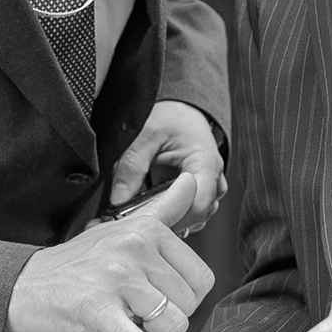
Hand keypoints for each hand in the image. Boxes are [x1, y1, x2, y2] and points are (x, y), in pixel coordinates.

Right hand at [8, 211, 214, 331]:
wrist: (23, 286)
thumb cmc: (79, 264)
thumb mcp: (122, 229)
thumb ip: (164, 209)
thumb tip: (193, 181)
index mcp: (146, 229)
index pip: (200, 278)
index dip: (184, 299)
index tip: (159, 299)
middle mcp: (134, 246)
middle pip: (188, 303)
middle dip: (168, 319)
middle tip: (138, 315)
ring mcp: (116, 277)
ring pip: (171, 323)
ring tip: (129, 326)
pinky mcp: (98, 309)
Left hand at [109, 100, 224, 234]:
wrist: (181, 112)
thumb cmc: (170, 118)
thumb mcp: (146, 133)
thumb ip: (132, 164)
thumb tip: (118, 198)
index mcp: (205, 162)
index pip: (198, 203)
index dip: (173, 216)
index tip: (146, 219)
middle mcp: (214, 179)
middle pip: (197, 215)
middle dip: (168, 220)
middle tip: (136, 220)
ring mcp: (209, 190)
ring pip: (194, 219)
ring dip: (170, 219)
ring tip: (142, 214)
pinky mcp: (198, 196)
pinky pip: (188, 215)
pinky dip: (171, 216)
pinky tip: (150, 211)